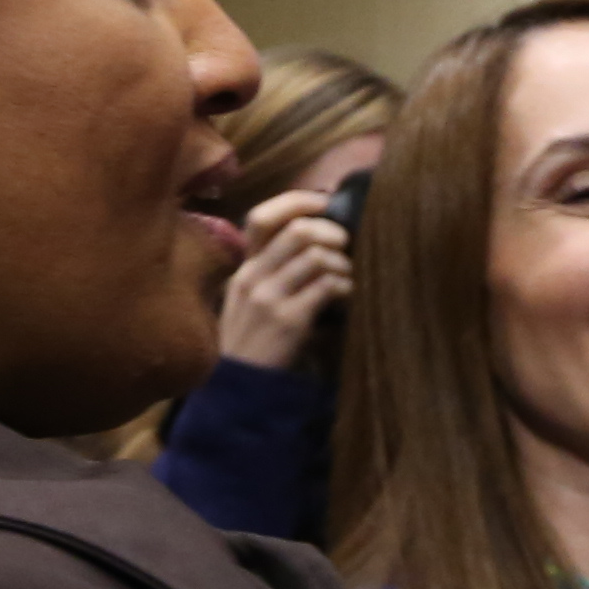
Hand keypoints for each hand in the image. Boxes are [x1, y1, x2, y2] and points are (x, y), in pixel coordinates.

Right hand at [211, 184, 355, 371]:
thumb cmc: (253, 339)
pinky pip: (327, 287)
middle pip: (298, 231)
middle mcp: (253, 276)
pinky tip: (347, 295)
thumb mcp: (249, 298)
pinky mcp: (290, 321)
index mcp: (245, 267)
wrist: (240, 386)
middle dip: (333, 232)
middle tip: (347, 244)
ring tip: (347, 275)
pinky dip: (345, 287)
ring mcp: (270, 298)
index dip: (298, 202)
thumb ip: (273, 267)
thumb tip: (317, 235)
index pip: (262, 217)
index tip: (326, 203)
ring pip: (317, 257)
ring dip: (343, 263)